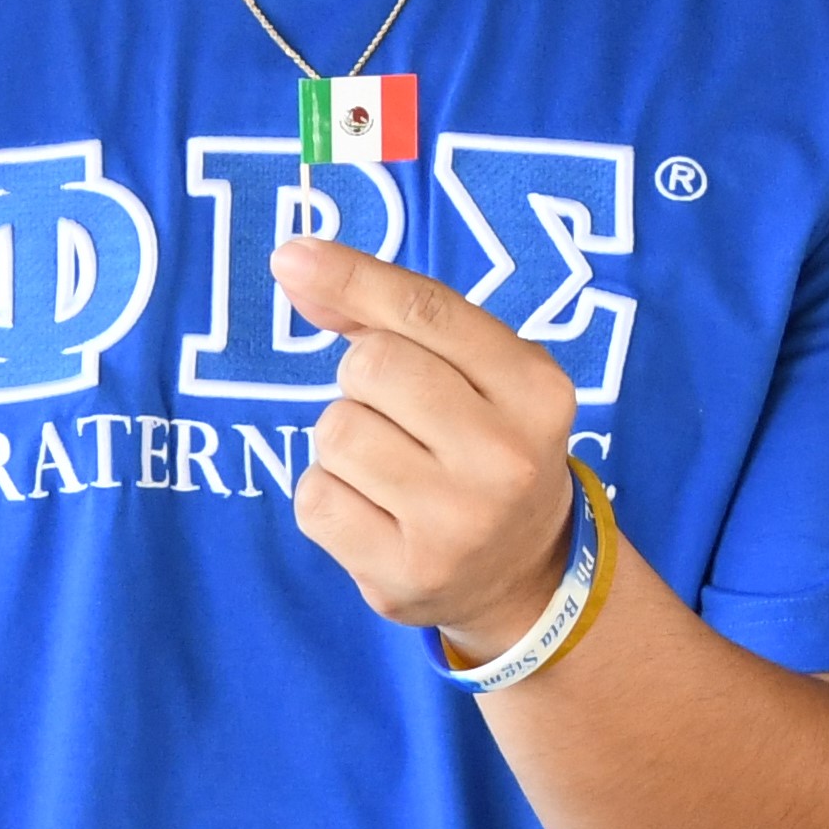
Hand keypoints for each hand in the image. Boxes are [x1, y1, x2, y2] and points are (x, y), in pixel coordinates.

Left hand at [273, 236, 581, 658]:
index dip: (353, 276)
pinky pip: (315, 497)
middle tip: (398, 414)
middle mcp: (507, 456)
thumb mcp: (475, 372)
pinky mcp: (406, 573)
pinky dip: (327, 494)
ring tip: (392, 468)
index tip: (292, 254)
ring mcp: (458, 522)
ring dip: (344, 439)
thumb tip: (297, 266)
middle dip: (363, 378)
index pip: (428, 312)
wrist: (524, 574)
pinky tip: (374, 510)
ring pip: (336, 431)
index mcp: (536, 389)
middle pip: (372, 366)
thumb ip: (392, 315)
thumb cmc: (485, 446)